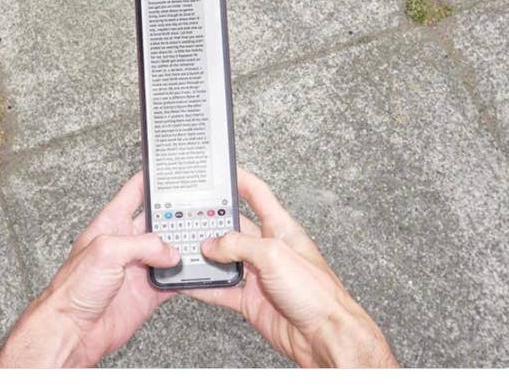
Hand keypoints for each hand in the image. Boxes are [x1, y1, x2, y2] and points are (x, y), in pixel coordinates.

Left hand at [0, 171, 179, 367]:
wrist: (71, 332)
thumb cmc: (73, 288)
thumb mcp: (106, 251)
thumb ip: (142, 245)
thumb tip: (169, 251)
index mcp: (111, 223)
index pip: (134, 192)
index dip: (150, 178)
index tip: (168, 167)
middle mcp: (126, 243)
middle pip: (157, 221)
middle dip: (176, 214)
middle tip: (198, 205)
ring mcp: (138, 268)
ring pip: (169, 250)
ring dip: (183, 246)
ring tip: (201, 236)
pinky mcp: (147, 292)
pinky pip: (172, 280)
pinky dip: (186, 275)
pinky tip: (195, 269)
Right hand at [186, 168, 397, 367]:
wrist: (325, 337)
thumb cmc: (316, 293)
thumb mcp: (274, 255)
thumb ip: (239, 245)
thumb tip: (213, 244)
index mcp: (281, 229)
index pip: (258, 195)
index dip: (241, 180)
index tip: (222, 170)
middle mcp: (269, 249)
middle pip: (235, 227)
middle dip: (213, 221)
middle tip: (190, 214)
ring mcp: (260, 276)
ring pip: (225, 259)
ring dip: (205, 255)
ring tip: (183, 247)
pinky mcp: (252, 301)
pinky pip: (222, 290)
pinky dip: (205, 287)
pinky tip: (190, 282)